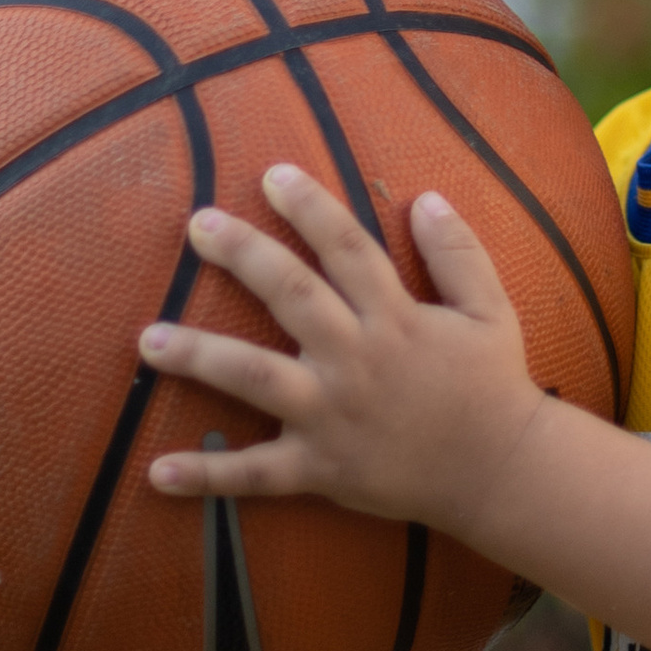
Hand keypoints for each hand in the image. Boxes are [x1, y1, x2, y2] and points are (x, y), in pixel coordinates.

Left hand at [140, 162, 544, 529]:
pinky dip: (209, 475)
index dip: (309, 207)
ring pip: (256, 379)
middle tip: (197, 226)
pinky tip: (157, 473)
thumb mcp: (490, 308)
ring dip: (200, 357)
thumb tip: (424, 197)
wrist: (501, 472)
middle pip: (290, 296)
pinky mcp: (321, 468)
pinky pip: (258, 474)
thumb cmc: (493, 385)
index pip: (346, 247)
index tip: (271, 174)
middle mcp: (356, 360)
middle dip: (242, 255)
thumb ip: (458, 252)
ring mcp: (332, 417)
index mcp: (396, 317)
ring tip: (149, 339)